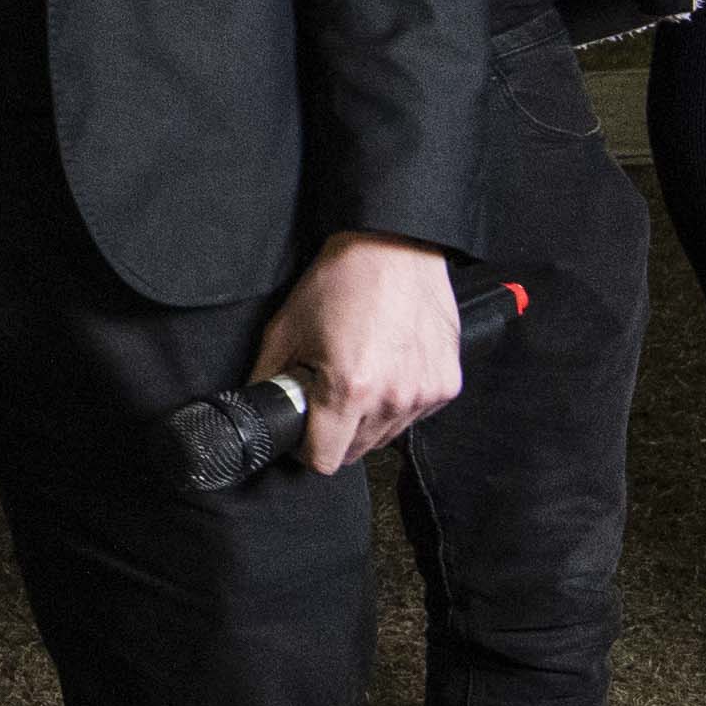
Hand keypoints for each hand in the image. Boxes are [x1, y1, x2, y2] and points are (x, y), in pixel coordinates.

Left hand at [252, 232, 467, 473]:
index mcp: (350, 389)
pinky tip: (390, 366)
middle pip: (356, 451)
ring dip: (370, 417)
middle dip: (337, 430)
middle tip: (331, 391)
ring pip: (386, 436)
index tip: (304, 430)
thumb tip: (257, 407)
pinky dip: (399, 401)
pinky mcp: (447, 384)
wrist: (396, 246)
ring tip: (362, 372)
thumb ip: (267, 377)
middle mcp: (392, 397)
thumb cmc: (344, 278)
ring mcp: (424, 393)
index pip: (324, 460)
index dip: (306, 448)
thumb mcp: (286, 327)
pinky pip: (414, 414)